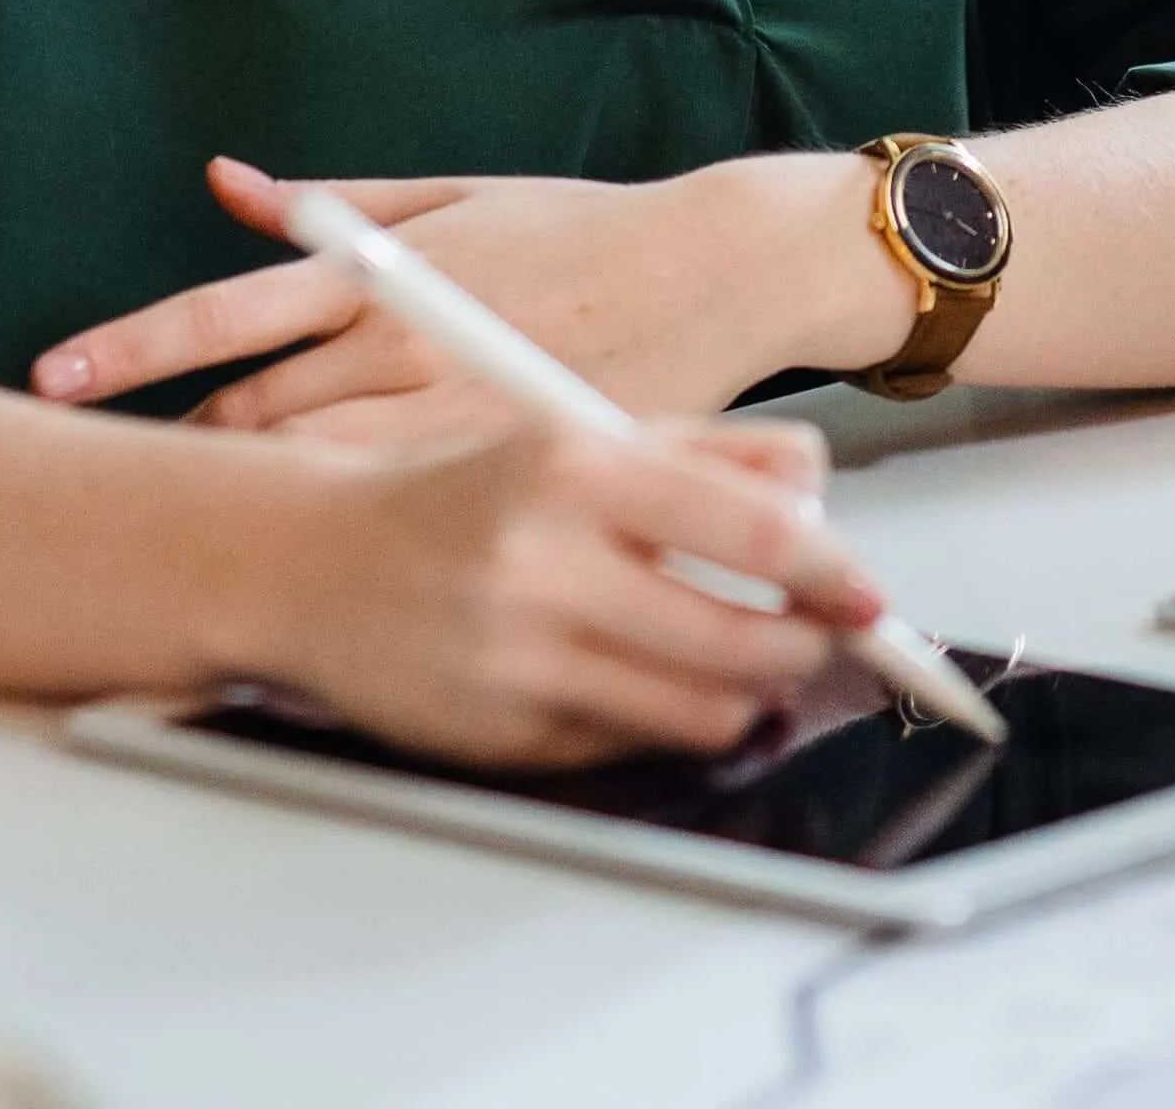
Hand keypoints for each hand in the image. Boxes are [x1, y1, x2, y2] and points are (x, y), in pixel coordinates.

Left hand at [29, 156, 901, 448]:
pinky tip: (304, 554)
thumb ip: (332, 197)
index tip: (56, 375)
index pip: (229, 312)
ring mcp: (455, 413)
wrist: (712, 272)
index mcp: (384, 271)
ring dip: (243, 496)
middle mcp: (407, 342)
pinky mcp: (504, 462)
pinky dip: (343, 524)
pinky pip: (406, 507)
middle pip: (254, 411)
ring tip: (171, 525)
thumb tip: (223, 182)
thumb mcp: (452, 195)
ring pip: (318, 470)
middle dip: (170, 447)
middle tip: (92, 481)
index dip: (134, 347)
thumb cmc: (579, 230)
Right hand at [258, 412, 879, 768]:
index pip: (754, 528)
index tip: (867, 591)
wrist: (307, 561)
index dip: (832, 570)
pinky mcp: (505, 733)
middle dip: (803, 647)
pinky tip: (641, 678)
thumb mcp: (571, 432)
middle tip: (818, 636)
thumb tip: (820, 494)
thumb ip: (703, 453)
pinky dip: (658, 718)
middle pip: (744, 639)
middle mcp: (545, 564)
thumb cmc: (454, 491)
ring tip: (747, 663)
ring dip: (747, 693)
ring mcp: (521, 660)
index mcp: (572, 467)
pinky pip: (631, 743)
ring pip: (702, 709)